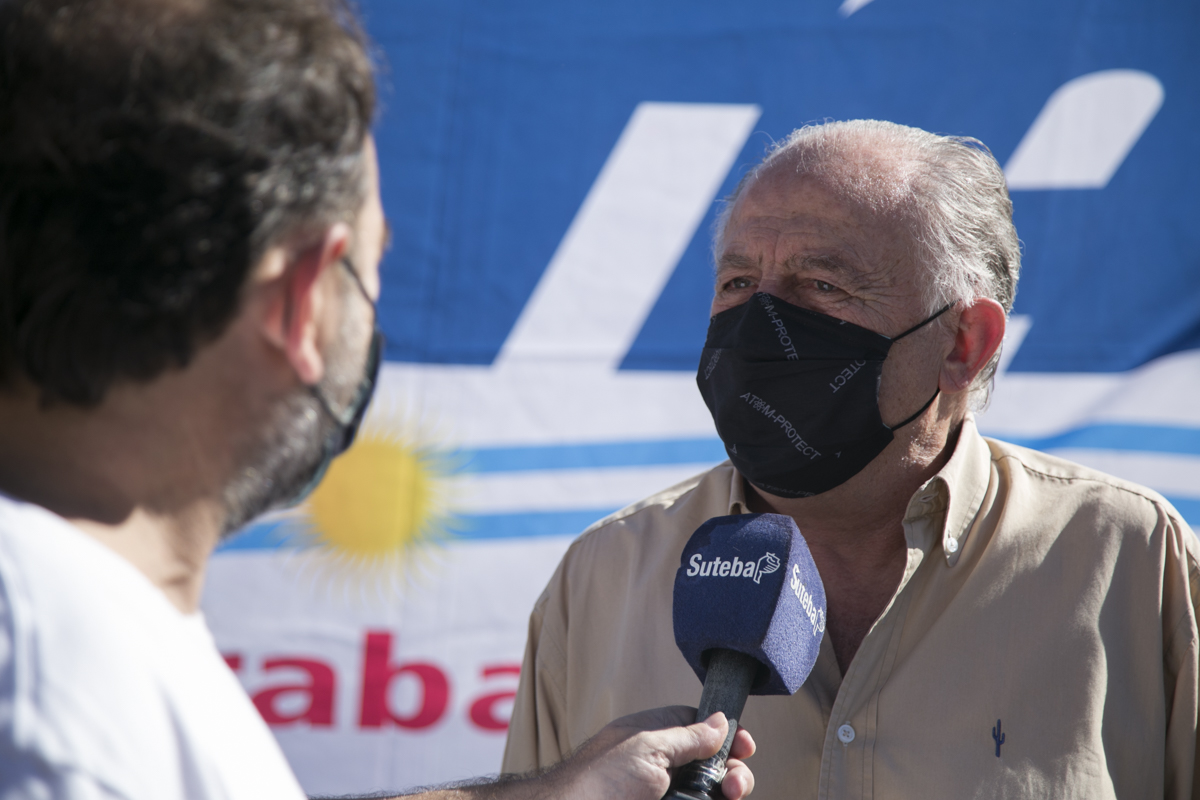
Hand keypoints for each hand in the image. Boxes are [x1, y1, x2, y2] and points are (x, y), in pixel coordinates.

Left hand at [553, 706, 755, 799]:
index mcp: (655, 737)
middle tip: (734, 786)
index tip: (745, 747)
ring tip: (728, 797)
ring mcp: (664, 794)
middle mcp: (662, 767)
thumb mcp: (648, 747)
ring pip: (708, 794)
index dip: (725, 736)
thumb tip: (721, 720)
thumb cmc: (601, 780)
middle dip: (732, 774)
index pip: (699, 728)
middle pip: (712, 767)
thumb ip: (688, 736)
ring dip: (727, 793)